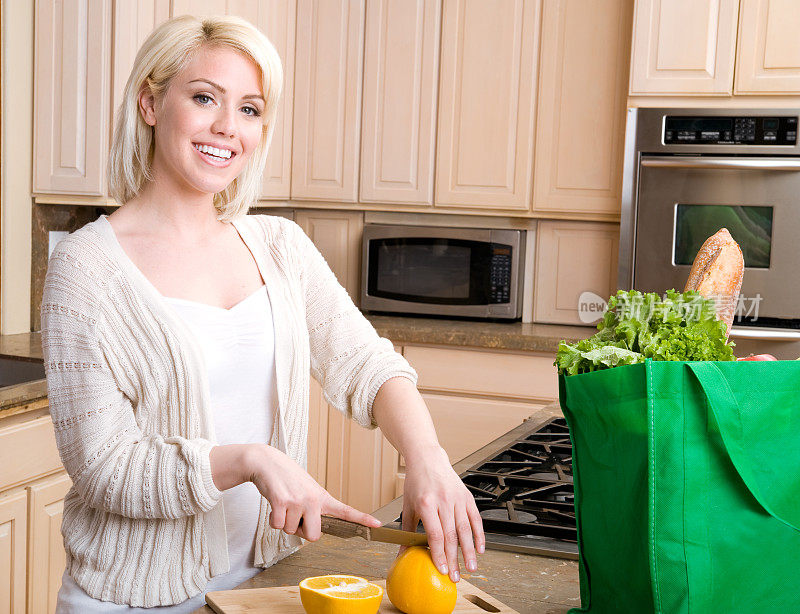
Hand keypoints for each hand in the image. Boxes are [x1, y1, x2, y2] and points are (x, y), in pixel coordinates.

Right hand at [246, 444, 380, 540]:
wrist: (267, 462)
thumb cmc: (287, 478)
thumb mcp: (308, 490)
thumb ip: (315, 508)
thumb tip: (314, 531)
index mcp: (322, 497)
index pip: (346, 510)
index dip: (362, 519)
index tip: (377, 525)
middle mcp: (313, 499)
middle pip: (314, 536)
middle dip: (302, 532)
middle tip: (296, 517)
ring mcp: (298, 501)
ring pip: (292, 531)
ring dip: (284, 522)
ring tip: (284, 503)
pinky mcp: (281, 502)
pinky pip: (278, 526)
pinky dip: (273, 520)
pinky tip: (274, 504)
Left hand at [400, 444, 484, 582]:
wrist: (428, 459)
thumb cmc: (416, 483)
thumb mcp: (408, 506)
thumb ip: (406, 530)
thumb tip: (402, 553)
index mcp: (426, 503)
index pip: (435, 534)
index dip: (439, 554)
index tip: (442, 570)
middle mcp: (444, 501)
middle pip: (451, 535)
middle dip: (454, 559)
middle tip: (456, 577)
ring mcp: (457, 498)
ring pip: (466, 530)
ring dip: (469, 552)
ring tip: (470, 568)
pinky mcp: (467, 497)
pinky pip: (475, 519)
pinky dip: (479, 535)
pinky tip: (480, 549)